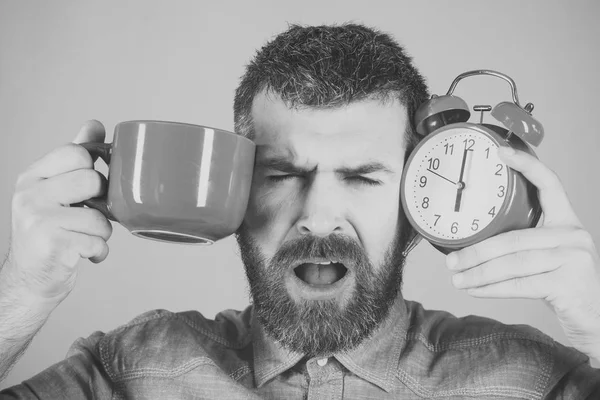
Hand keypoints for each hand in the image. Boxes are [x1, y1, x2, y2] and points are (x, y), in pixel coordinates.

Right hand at [3, 120, 112, 303]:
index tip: (89, 187)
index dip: (93, 169)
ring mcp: (39, 219)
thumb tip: (94, 125)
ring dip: (101, 233)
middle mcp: (30, 195)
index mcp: (32, 177)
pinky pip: (97, 241)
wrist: (29, 280)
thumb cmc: (49, 231)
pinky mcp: (53, 244)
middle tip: (88, 215)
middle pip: (93, 180)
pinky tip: (84, 254)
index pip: (76, 152)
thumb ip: (75, 157)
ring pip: (100, 217)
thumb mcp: (55, 190)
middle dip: (101, 203)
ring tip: (85, 238)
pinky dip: (98, 251)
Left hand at [446, 147, 599, 360]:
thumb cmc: (563, 286)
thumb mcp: (546, 257)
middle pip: (513, 237)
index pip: (549, 184)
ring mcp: (574, 257)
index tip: (500, 152)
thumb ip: (523, 243)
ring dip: (478, 272)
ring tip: (457, 277)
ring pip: (512, 262)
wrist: (595, 319)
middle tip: (451, 261)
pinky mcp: (569, 282)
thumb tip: (474, 242)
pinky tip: (474, 290)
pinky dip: (492, 289)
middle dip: (476, 251)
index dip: (525, 165)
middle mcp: (573, 235)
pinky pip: (519, 283)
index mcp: (566, 222)